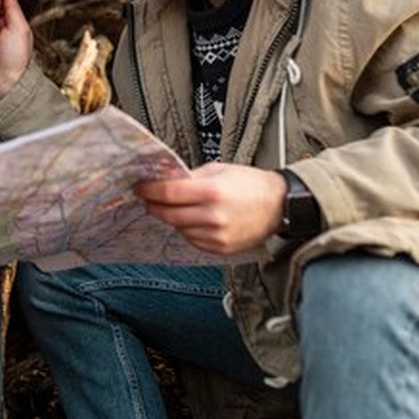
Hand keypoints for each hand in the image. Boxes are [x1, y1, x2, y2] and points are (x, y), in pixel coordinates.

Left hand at [134, 163, 285, 253]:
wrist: (279, 205)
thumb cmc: (251, 184)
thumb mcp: (219, 169)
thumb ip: (191, 177)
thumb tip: (166, 181)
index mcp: (213, 192)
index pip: (169, 193)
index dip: (149, 190)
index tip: (140, 188)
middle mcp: (214, 216)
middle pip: (169, 214)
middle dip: (155, 205)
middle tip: (150, 198)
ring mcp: (217, 235)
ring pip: (179, 228)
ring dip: (173, 218)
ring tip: (180, 207)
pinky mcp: (221, 248)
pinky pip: (193, 240)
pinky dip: (188, 230)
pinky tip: (195, 219)